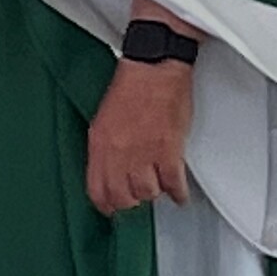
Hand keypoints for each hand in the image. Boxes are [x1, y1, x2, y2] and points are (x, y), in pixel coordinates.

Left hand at [85, 60, 193, 215]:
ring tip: (159, 186)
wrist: (153, 66)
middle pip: (123, 198)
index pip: (97, 190)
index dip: (106, 205)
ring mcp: (144, 153)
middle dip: (131, 201)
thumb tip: (108, 171)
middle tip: (138, 196)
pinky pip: (174, 184)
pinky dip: (178, 192)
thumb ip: (105, 149)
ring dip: (155, 192)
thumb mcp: (103, 120)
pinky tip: (179, 193)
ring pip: (148, 193)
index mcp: (99, 144)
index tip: (112, 209)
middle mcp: (119, 152)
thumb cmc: (131, 86)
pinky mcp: (169, 150)